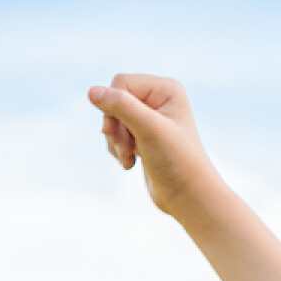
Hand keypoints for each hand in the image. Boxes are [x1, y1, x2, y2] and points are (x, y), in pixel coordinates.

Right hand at [87, 75, 216, 215]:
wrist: (188, 197)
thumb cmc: (176, 161)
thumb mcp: (148, 129)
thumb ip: (121, 106)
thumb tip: (91, 91)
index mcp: (166, 89)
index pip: (121, 83)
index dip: (114, 107)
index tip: (122, 135)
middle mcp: (159, 99)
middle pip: (114, 101)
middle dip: (115, 127)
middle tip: (124, 149)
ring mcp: (151, 119)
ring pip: (113, 119)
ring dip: (115, 141)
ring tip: (128, 158)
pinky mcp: (143, 137)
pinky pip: (117, 134)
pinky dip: (118, 149)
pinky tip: (130, 162)